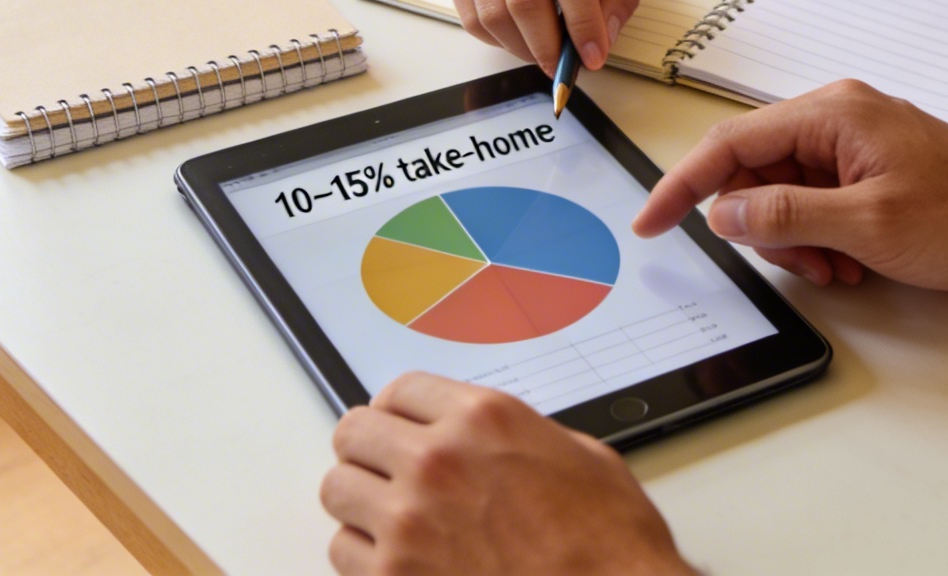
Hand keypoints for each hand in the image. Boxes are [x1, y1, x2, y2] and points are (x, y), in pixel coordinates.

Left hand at [322, 374, 691, 575]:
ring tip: (390, 518)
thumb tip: (497, 441)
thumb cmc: (609, 545)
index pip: (399, 390)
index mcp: (484, 418)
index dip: (399, 411)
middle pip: (354, 432)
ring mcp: (409, 521)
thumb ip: (523, 435)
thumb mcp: (583, 457)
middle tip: (386, 470)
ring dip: (362, 503)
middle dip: (369, 450)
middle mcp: (438, 460)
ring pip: (338, 490)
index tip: (399, 426)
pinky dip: (365, 557)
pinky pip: (343, 553)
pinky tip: (397, 560)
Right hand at [440, 0, 644, 75]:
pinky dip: (497, 40)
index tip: (594, 58)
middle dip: (548, 46)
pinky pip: (470, 17)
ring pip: (493, 15)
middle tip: (564, 67)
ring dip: (522, 48)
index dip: (583, 24)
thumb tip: (603, 37)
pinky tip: (519, 34)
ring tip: (544, 51)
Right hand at [634, 82, 947, 296]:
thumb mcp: (868, 222)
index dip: (685, 184)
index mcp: (833, 114)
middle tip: (794, 263)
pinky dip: (820, 246)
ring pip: (782, 200)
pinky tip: (851, 267)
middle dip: (761, 227)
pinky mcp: (870, 181)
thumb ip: (787, 215)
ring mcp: (854, 152)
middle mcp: (838, 124)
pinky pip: (816, 211)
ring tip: (836, 269)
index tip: (653, 219)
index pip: (732, 143)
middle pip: (754, 174)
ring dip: (794, 244)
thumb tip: (727, 211)